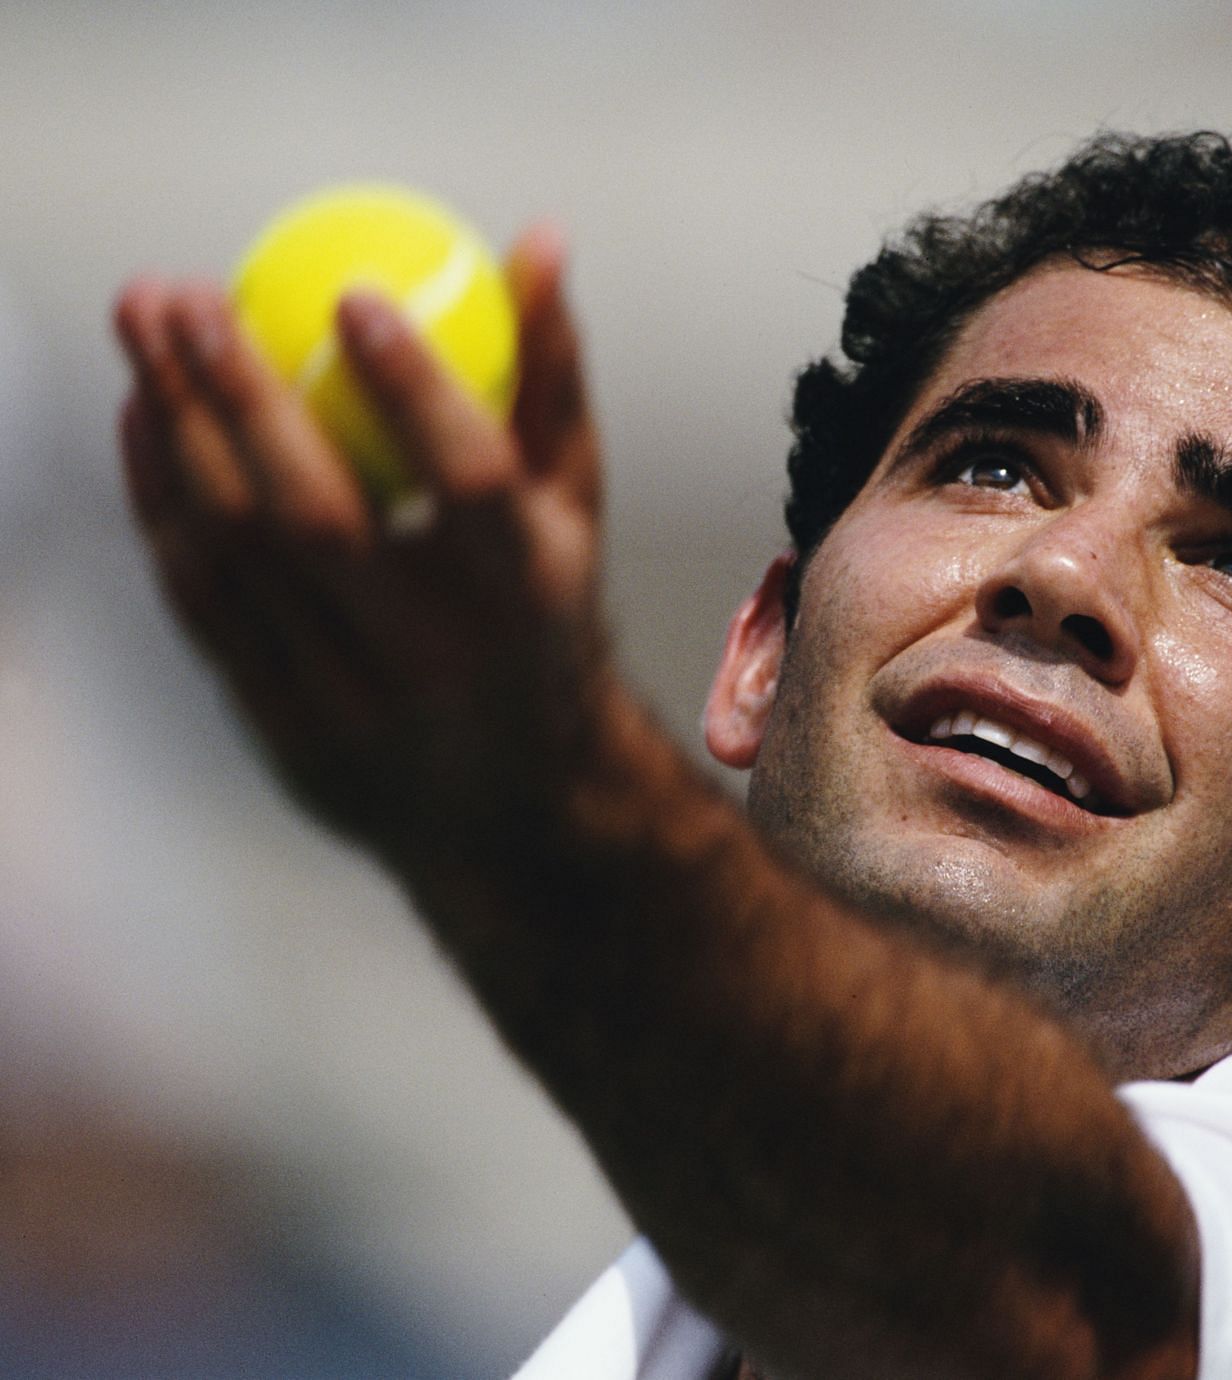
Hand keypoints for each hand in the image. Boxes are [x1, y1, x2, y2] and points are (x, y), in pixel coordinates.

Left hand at [113, 226, 621, 867]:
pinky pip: (199, 603)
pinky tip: (145, 418)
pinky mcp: (284, 732)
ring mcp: (354, 705)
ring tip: (144, 326)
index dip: (414, 388)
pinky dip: (159, 501)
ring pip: (240, 559)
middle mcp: (442, 660)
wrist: (518, 806)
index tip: (351, 294)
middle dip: (239, 395)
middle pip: (322, 520)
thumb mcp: (573, 509)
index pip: (472, 485)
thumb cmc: (543, 621)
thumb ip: (550, 376)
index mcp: (531, 598)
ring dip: (176, 430)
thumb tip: (537, 238)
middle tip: (188, 295)